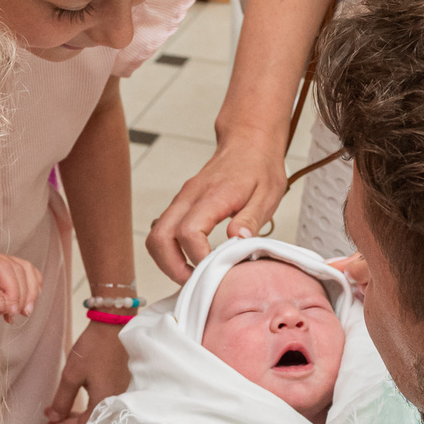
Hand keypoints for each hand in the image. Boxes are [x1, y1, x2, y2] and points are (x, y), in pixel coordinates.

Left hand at [0, 247, 41, 320]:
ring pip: (24, 268)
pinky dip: (30, 286)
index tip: (13, 311)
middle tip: (18, 314)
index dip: (14, 291)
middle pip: (18, 268)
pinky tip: (27, 301)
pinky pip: (23, 271)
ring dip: (30, 291)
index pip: (6, 268)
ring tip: (25, 310)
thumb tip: (6, 305)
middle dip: (23, 294)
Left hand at [45, 320, 129, 423]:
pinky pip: (102, 403)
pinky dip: (88, 405)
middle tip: (50, 418)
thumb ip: (62, 400)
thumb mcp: (72, 375)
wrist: (113, 326)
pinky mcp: (119, 384)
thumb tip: (54, 418)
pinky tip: (77, 399)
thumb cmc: (93, 349)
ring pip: (97, 413)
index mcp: (104, 403)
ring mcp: (119, 393)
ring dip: (77, 413)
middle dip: (68, 421)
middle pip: (91, 423)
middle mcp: (115, 402)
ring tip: (59, 409)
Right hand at [145, 131, 290, 282]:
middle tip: (195, 282)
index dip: (198, 258)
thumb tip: (236, 241)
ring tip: (192, 275)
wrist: (248, 141)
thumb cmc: (260, 167)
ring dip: (167, 261)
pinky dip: (169, 250)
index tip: (216, 270)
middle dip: (172, 267)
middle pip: (160, 237)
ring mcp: (182, 200)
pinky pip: (163, 230)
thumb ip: (251, 219)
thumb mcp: (268, 193)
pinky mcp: (181, 204)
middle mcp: (189, 197)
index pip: (190, 232)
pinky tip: (190, 260)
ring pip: (156, 235)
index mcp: (212, 195)